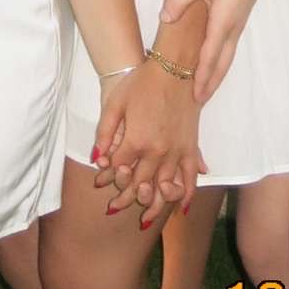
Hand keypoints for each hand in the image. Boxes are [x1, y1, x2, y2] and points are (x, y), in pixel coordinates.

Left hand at [91, 61, 200, 227]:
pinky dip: (186, 194)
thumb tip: (97, 159)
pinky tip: (180, 208)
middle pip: (140, 185)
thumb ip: (104, 132)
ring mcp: (176, 152)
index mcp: (136, 141)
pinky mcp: (191, 147)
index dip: (108, 179)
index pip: (119, 170)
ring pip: (164, 188)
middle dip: (126, 200)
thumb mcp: (115, 103)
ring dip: (153, 206)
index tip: (100, 185)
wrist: (174, 67)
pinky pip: (190, 177)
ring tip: (144, 220)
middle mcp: (157, 152)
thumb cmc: (142, 82)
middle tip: (114, 210)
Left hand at [160, 0, 271, 103]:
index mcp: (223, 21)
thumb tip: (164, 18)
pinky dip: (222, 57)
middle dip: (212, 82)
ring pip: (228, 54)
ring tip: (208, 85)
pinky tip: (217, 54)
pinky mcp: (241, 12)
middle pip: (223, 63)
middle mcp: (233, 26)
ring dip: (218, 71)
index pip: (210, 58)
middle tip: (201, 101)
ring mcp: (239, 20)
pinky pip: (230, 43)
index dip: (202, 78)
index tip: (196, 97)